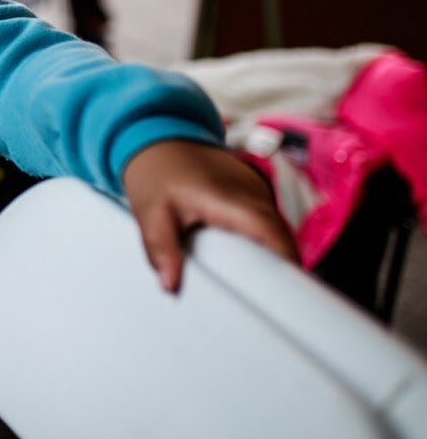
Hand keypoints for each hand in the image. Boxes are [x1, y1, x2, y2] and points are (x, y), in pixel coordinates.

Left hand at [122, 139, 296, 292]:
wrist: (157, 137)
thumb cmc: (155, 173)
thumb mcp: (150, 213)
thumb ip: (160, 248)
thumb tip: (170, 284)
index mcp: (229, 198)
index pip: (271, 232)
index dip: (286, 261)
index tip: (289, 293)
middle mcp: (251, 191)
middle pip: (282, 236)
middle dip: (282, 267)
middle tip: (268, 301)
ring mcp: (256, 188)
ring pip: (277, 229)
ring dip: (273, 254)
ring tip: (259, 286)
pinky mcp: (254, 190)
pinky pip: (268, 220)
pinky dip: (264, 240)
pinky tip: (249, 260)